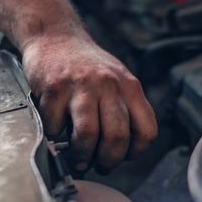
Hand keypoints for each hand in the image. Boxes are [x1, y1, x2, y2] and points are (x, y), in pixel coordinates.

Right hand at [22, 32, 157, 172]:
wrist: (55, 36)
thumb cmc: (87, 66)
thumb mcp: (117, 80)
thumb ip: (124, 108)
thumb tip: (123, 148)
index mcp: (130, 87)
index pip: (147, 130)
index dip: (136, 152)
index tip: (124, 156)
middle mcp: (108, 84)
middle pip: (117, 137)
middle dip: (108, 160)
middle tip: (100, 164)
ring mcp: (81, 85)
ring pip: (88, 135)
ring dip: (82, 155)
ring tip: (78, 158)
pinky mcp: (54, 88)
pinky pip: (56, 125)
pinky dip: (55, 135)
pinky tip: (57, 129)